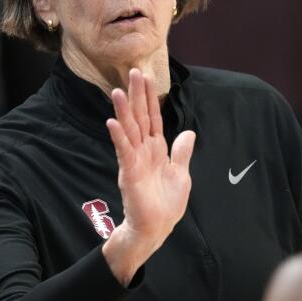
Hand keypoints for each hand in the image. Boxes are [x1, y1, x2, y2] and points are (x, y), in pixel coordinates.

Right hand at [102, 69, 195, 284]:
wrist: (156, 228)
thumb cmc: (165, 204)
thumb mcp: (181, 174)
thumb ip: (182, 152)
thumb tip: (188, 132)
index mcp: (156, 149)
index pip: (153, 118)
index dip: (150, 98)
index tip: (147, 78)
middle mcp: (143, 151)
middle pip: (140, 117)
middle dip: (136, 95)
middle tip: (133, 72)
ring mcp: (134, 160)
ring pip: (129, 130)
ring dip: (122, 111)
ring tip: (116, 91)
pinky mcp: (128, 173)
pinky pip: (123, 151)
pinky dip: (118, 137)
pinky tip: (112, 122)